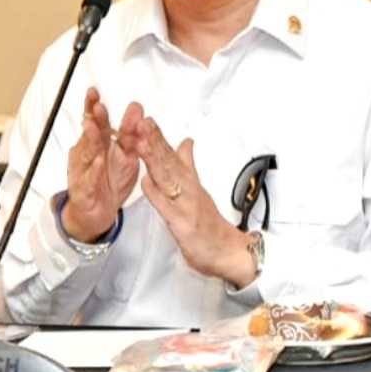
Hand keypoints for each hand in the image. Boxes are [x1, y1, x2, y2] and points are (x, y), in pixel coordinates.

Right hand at [61, 88, 141, 242]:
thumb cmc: (109, 179)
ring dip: (90, 140)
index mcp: (98, 143)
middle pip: (89, 133)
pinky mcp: (84, 190)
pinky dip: (92, 171)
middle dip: (92, 119)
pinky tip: (97, 162)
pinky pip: (88, 179)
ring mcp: (83, 171)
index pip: (95, 121)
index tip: (94, 91)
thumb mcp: (125, 155)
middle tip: (97, 105)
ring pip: (85, 154)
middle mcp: (87, 154)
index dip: (93, 106)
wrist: (97, 212)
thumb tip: (137, 107)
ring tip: (93, 126)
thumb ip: (130, 133)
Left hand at [134, 117, 254, 287]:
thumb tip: (185, 142)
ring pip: (167, 179)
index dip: (157, 137)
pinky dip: (157, 195)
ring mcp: (186, 206)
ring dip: (154, 160)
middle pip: (168, 162)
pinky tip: (146, 182)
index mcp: (188, 182)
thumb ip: (188, 165)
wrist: (229, 251)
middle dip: (154, 141)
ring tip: (142, 142)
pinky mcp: (184, 225)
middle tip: (142, 122)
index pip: (171, 155)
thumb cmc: (209, 224)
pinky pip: (168, 208)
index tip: (145, 120)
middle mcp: (188, 190)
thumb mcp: (197, 190)